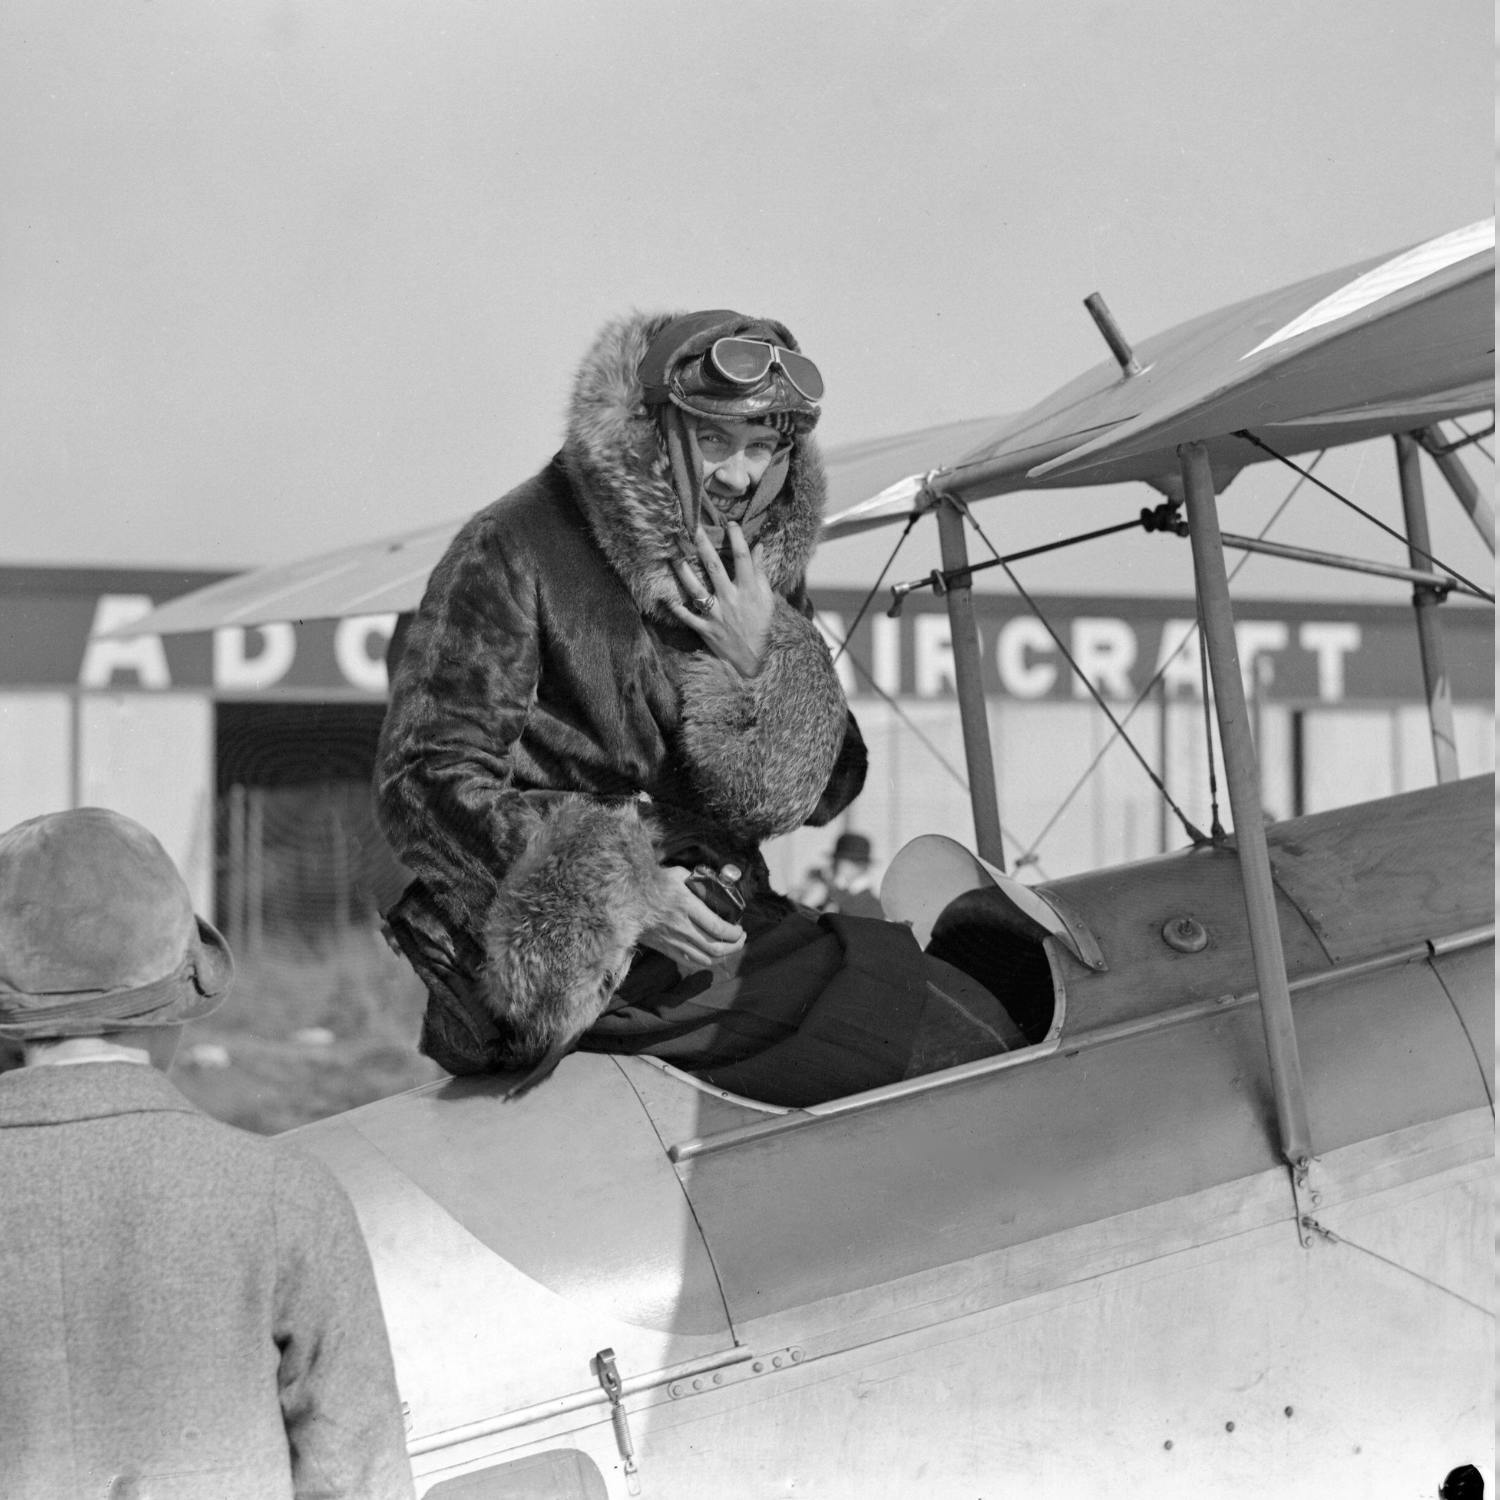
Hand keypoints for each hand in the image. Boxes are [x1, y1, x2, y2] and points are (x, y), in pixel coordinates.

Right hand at [637, 864, 746, 971]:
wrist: (627, 899)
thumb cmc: (654, 883)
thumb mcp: (679, 874)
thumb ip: (699, 880)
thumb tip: (718, 884)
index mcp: (686, 905)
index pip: (717, 927)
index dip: (734, 933)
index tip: (741, 928)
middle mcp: (681, 926)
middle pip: (715, 947)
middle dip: (734, 946)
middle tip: (741, 938)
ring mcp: (672, 940)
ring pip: (705, 958)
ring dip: (722, 955)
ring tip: (729, 946)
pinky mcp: (665, 949)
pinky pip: (690, 962)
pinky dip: (705, 961)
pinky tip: (711, 953)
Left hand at [667, 523, 774, 677]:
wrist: (756, 658)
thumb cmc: (762, 624)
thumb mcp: (767, 597)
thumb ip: (760, 571)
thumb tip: (759, 546)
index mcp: (749, 589)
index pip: (743, 558)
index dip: (737, 539)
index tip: (730, 523)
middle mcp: (731, 599)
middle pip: (714, 567)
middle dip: (703, 546)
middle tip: (692, 528)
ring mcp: (717, 615)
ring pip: (696, 589)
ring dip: (683, 572)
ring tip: (673, 557)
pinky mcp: (706, 629)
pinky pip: (688, 617)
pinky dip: (676, 609)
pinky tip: (665, 598)